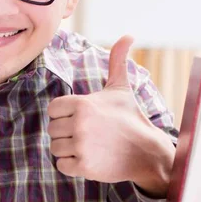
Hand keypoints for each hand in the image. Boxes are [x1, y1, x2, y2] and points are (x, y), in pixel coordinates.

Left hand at [47, 35, 174, 197]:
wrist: (147, 151)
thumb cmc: (130, 117)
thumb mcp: (120, 88)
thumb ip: (117, 60)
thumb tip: (129, 35)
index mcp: (82, 103)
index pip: (53, 110)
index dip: (64, 115)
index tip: (81, 118)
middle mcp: (79, 124)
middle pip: (53, 129)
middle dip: (66, 133)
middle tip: (88, 134)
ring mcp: (81, 146)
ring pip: (55, 148)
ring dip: (68, 149)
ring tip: (89, 146)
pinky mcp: (84, 166)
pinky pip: (61, 165)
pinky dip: (72, 165)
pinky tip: (88, 159)